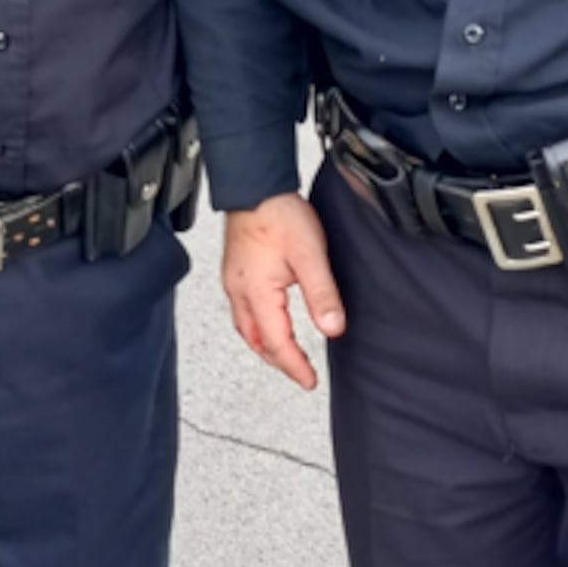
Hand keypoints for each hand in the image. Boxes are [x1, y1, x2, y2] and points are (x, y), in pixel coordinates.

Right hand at [222, 193, 346, 390]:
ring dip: (266, 347)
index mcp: (257, 293)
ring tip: (285, 355)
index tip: (309, 380)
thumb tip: (332, 328)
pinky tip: (269, 322)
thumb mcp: (310, 255)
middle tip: (300, 373)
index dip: (295, 366)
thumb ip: (322, 294)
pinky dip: (258, 327)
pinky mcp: (236, 271)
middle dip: (279, 362)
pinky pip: (244, 311)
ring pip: (246, 329)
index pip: (277, 344)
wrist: (255, 185)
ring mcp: (234, 282)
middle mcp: (239, 292)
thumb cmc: (278, 214)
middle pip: (256, 342)